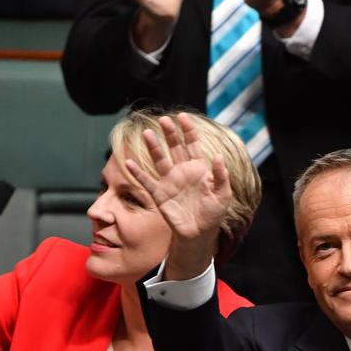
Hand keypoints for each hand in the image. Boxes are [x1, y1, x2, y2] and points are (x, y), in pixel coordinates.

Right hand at [128, 114, 231, 277]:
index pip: (192, 144)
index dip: (188, 130)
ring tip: (147, 133)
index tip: (182, 117)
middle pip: (174, 147)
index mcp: (198, 168)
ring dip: (153, 147)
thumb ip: (221, 176)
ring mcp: (169, 181)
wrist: (199, 233)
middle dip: (169, 133)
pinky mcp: (159, 194)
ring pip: (160, 159)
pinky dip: (137, 173)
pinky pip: (146, 181)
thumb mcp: (222, 195)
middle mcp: (182, 171)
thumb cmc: (213, 213)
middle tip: (163, 120)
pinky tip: (128, 163)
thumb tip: (218, 156)